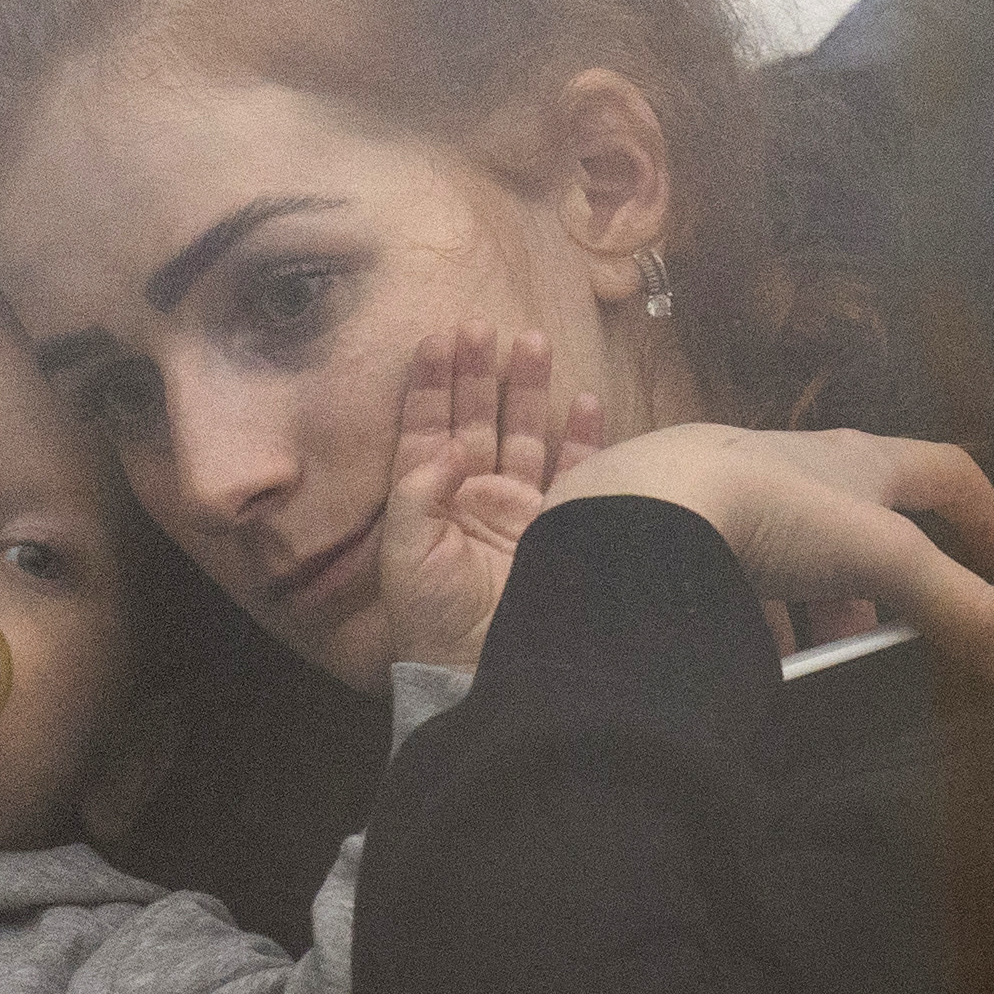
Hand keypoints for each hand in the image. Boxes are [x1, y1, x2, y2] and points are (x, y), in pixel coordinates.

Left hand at [379, 322, 604, 673]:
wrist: (483, 669)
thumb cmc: (434, 617)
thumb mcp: (408, 554)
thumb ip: (420, 493)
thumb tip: (448, 443)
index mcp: (428, 499)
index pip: (424, 428)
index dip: (428, 384)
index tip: (435, 338)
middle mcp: (472, 496)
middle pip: (476, 418)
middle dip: (478, 371)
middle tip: (483, 324)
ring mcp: (518, 509)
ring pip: (524, 432)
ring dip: (528, 388)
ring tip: (533, 340)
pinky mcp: (558, 525)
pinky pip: (574, 471)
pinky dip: (582, 437)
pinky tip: (585, 399)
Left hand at [543, 424, 993, 688]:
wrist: (641, 508)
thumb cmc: (774, 512)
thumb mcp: (883, 558)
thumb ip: (955, 607)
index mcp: (856, 458)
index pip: (945, 472)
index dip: (987, 516)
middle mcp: (795, 463)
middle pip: (865, 520)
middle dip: (889, 579)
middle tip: (900, 633)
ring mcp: (731, 489)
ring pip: (795, 549)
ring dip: (819, 600)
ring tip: (825, 654)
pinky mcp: (679, 524)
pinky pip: (732, 572)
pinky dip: (755, 612)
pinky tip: (751, 651)